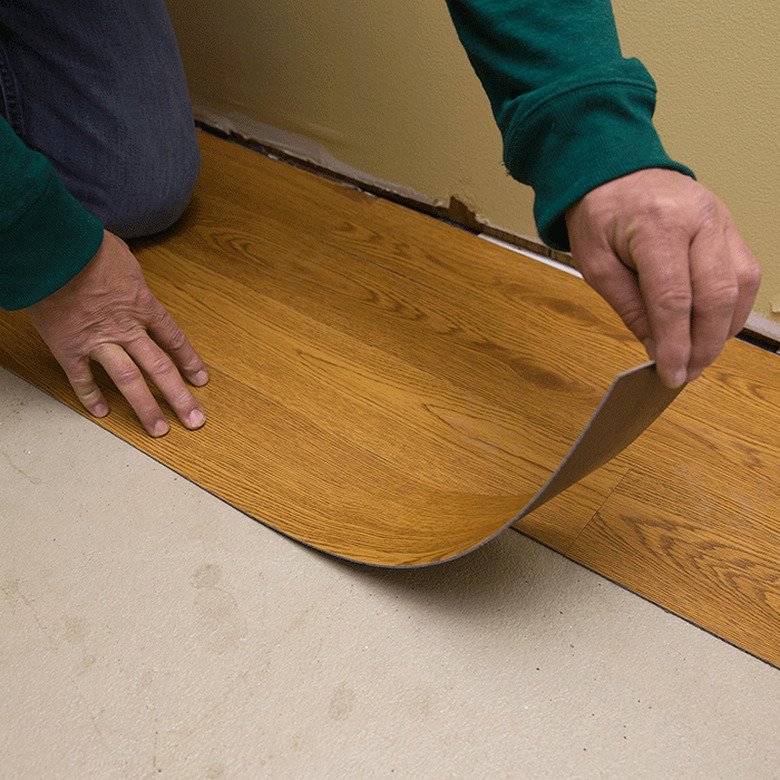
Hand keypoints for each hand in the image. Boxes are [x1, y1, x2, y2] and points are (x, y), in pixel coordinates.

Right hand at [25, 230, 208, 435]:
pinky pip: (82, 378)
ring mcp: (98, 342)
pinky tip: (101, 414)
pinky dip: (90, 397)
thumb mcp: (124, 258)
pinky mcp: (69, 348)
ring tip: (159, 430)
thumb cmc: (88, 247)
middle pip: (160, 369)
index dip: (190, 360)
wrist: (54, 251)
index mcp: (143, 306)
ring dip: (145, 408)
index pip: (174, 339)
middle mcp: (127, 330)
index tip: (201, 380)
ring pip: (129, 381)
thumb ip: (132, 279)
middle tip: (195, 420)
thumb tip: (131, 281)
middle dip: (179, 397)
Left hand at [565, 169, 760, 387]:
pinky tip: (714, 327)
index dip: (676, 344)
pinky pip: (745, 272)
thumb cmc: (598, 214)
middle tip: (688, 373)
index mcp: (657, 225)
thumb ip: (630, 307)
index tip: (672, 375)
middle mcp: (699, 218)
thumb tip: (659, 348)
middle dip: (704, 343)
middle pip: (716, 294)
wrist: (613, 168)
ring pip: (741, 285)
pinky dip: (734, 306)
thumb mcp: (596, 265)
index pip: (674, 299)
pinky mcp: (730, 225)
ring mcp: (721, 219)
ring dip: (724, 328)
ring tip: (699, 355)